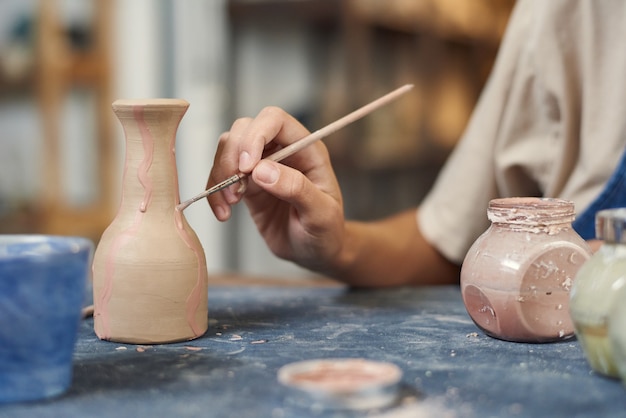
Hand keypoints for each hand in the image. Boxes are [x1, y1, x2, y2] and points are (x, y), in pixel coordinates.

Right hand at [207, 106, 345, 270]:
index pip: (274, 120)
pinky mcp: (247, 183)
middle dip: (232, 156)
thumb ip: (296, 189)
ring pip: (228, 148)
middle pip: (245, 129)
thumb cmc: (326, 232)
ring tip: (229, 204)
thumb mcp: (321, 214)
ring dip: (220, 174)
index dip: (255, 136)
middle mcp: (282, 150)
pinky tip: (223, 213)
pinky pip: (222, 175)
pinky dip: (215, 191)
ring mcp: (262, 165)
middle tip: (235, 191)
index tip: (246, 167)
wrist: (315, 253)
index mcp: (306, 149)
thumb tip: (262, 170)